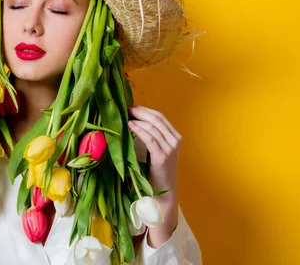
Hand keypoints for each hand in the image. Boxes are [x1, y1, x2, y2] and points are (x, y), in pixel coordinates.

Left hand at [128, 105, 180, 245]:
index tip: (129, 106)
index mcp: (174, 137)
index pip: (159, 116)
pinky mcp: (162, 157)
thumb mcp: (155, 151)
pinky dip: (139, 129)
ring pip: (153, 126)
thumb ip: (150, 137)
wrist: (163, 193)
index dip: (144, 109)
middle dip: (139, 111)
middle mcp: (175, 140)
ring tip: (124, 116)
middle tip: (124, 108)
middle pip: (156, 118)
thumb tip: (132, 121)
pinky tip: (129, 125)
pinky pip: (150, 138)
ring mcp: (170, 148)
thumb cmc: (155, 172)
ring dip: (137, 118)